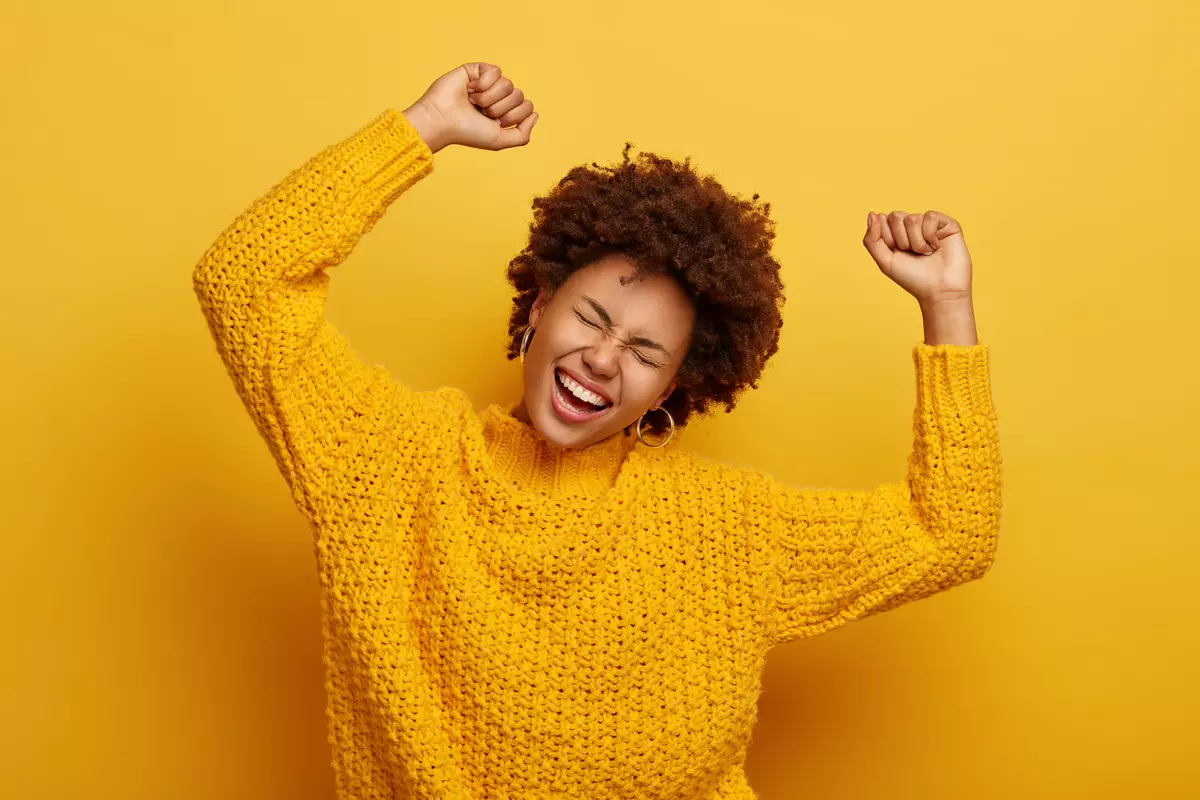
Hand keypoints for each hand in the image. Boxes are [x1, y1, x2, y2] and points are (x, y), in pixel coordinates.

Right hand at [402, 62, 538, 153]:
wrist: (442, 120)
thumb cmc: (467, 132)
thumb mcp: (499, 141)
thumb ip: (523, 135)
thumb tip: (535, 115)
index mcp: (504, 113)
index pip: (527, 107)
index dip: (513, 116)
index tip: (494, 123)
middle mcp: (498, 98)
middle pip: (519, 95)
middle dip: (500, 108)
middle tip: (482, 113)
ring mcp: (488, 83)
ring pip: (508, 84)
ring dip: (489, 97)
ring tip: (473, 102)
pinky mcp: (478, 70)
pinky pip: (496, 71)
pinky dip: (484, 83)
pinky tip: (470, 89)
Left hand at [862, 210, 971, 306]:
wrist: (940, 291)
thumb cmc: (914, 278)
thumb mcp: (885, 261)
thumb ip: (872, 239)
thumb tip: (871, 214)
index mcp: (896, 234)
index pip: (882, 220)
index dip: (887, 238)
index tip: (897, 253)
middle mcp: (912, 227)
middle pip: (895, 216)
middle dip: (901, 240)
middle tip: (913, 254)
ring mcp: (929, 224)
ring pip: (912, 219)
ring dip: (917, 242)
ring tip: (927, 253)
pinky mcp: (946, 224)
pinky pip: (930, 216)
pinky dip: (930, 235)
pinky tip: (936, 246)